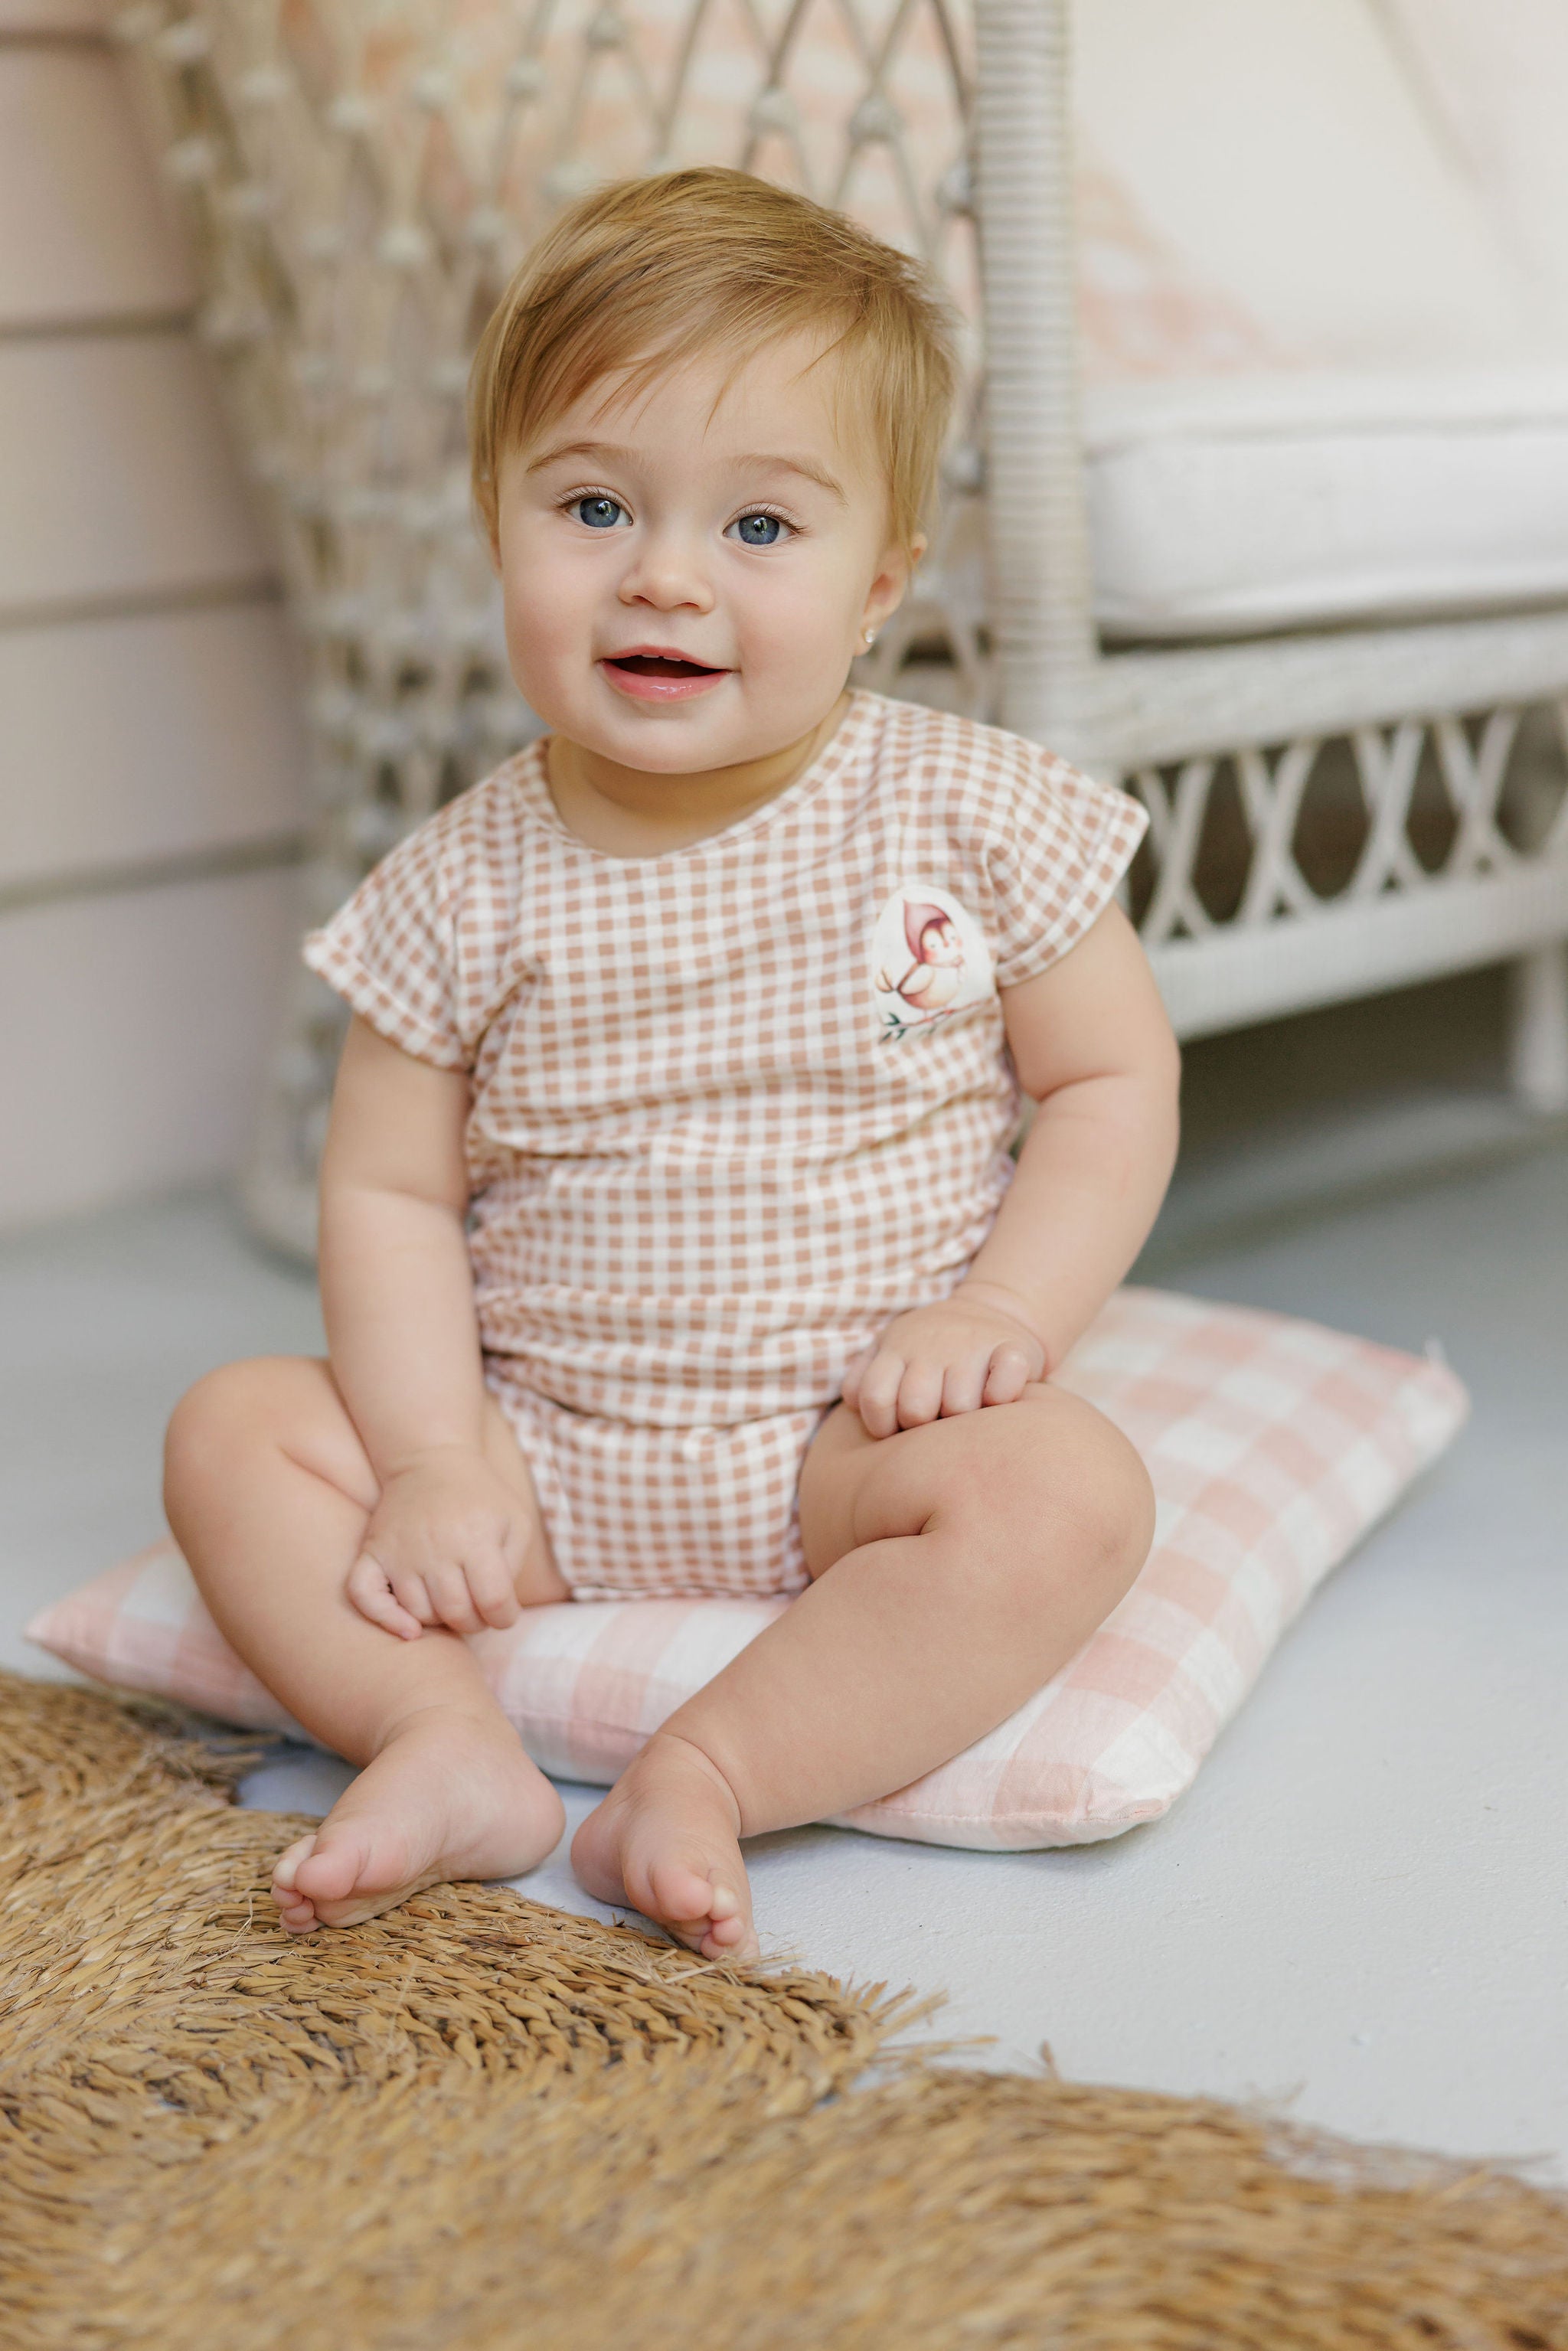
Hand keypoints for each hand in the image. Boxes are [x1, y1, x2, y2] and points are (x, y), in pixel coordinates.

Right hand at [346, 1447, 529, 1638]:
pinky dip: (384, 1618)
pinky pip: (364, 1597)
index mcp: (475, 1538)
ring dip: (440, 1619)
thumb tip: (496, 1610)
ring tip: (451, 1599)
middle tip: (478, 1608)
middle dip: (475, 1622)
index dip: (505, 1617)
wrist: (431, 1461)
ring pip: (420, 1613)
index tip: (504, 1612)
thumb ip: (514, 1567)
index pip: (494, 1601)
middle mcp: (435, 1547)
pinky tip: (409, 1629)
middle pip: (457, 1614)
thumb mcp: (515, 1521)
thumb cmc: (480, 1498)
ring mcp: (399, 1552)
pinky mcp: (373, 1552)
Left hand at [840, 1282, 1047, 1438]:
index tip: (897, 1427)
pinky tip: (996, 1398)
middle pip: (915, 1410)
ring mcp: (972, 1345)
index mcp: (896, 1348)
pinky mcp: (1012, 1349)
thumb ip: (863, 1377)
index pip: (874, 1399)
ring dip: (964, 1419)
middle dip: (924, 1425)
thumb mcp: (891, 1349)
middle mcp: (931, 1345)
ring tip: (965, 1408)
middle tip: (935, 1417)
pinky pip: (1002, 1390)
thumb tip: (856, 1405)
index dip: (883, 1425)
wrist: (994, 1307)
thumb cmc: (933, 1346)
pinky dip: (1000, 1399)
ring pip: (959, 1408)